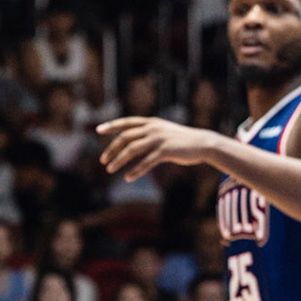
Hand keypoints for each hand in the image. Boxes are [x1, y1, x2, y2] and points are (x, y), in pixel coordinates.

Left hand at [97, 118, 217, 181]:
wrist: (202, 143)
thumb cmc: (180, 140)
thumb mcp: (162, 131)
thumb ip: (147, 133)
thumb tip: (129, 140)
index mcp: (151, 122)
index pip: (126, 123)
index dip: (112, 126)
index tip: (98, 130)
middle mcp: (153, 128)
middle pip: (125, 137)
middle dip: (112, 149)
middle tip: (103, 161)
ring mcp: (159, 139)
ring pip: (132, 150)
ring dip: (119, 160)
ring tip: (110, 170)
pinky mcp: (166, 151)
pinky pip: (146, 162)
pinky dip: (136, 171)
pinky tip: (128, 178)